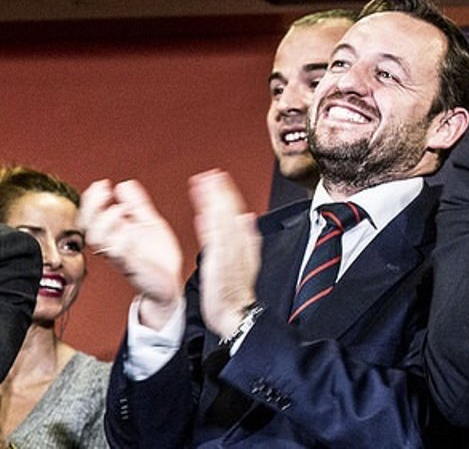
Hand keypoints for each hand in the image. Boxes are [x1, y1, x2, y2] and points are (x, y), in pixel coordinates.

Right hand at [78, 179, 184, 330]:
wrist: (168, 284)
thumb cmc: (156, 256)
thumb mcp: (149, 223)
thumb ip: (137, 204)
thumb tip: (123, 184)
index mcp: (115, 233)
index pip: (91, 214)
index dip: (91, 199)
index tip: (102, 184)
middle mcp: (112, 243)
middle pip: (87, 225)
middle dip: (91, 206)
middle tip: (104, 191)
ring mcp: (120, 255)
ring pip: (97, 238)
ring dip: (105, 220)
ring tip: (120, 209)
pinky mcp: (131, 266)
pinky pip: (118, 253)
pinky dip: (121, 239)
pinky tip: (130, 230)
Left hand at [189, 169, 260, 339]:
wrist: (237, 315)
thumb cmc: (235, 291)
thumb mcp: (244, 260)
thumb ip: (245, 237)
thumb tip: (246, 217)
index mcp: (244, 242)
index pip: (236, 212)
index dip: (228, 193)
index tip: (219, 177)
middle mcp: (239, 244)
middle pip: (230, 212)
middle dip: (221, 192)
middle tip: (212, 173)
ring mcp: (230, 253)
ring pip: (223, 222)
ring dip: (214, 202)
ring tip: (205, 184)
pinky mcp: (219, 264)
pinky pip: (214, 242)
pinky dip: (209, 227)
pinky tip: (202, 215)